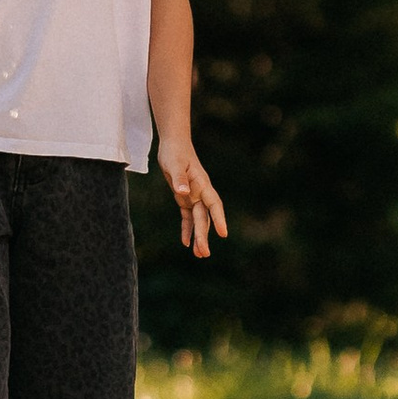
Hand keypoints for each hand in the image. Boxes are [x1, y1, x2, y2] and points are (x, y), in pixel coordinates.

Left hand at [156, 131, 226, 259]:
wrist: (173, 144)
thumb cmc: (175, 152)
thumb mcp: (174, 164)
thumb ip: (179, 178)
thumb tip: (183, 192)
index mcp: (202, 184)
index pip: (214, 204)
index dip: (219, 218)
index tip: (223, 233)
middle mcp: (200, 192)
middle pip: (204, 217)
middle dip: (204, 236)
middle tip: (204, 254)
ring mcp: (193, 196)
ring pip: (198, 220)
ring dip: (199, 236)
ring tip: (199, 255)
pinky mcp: (184, 198)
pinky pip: (187, 217)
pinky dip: (187, 229)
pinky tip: (186, 242)